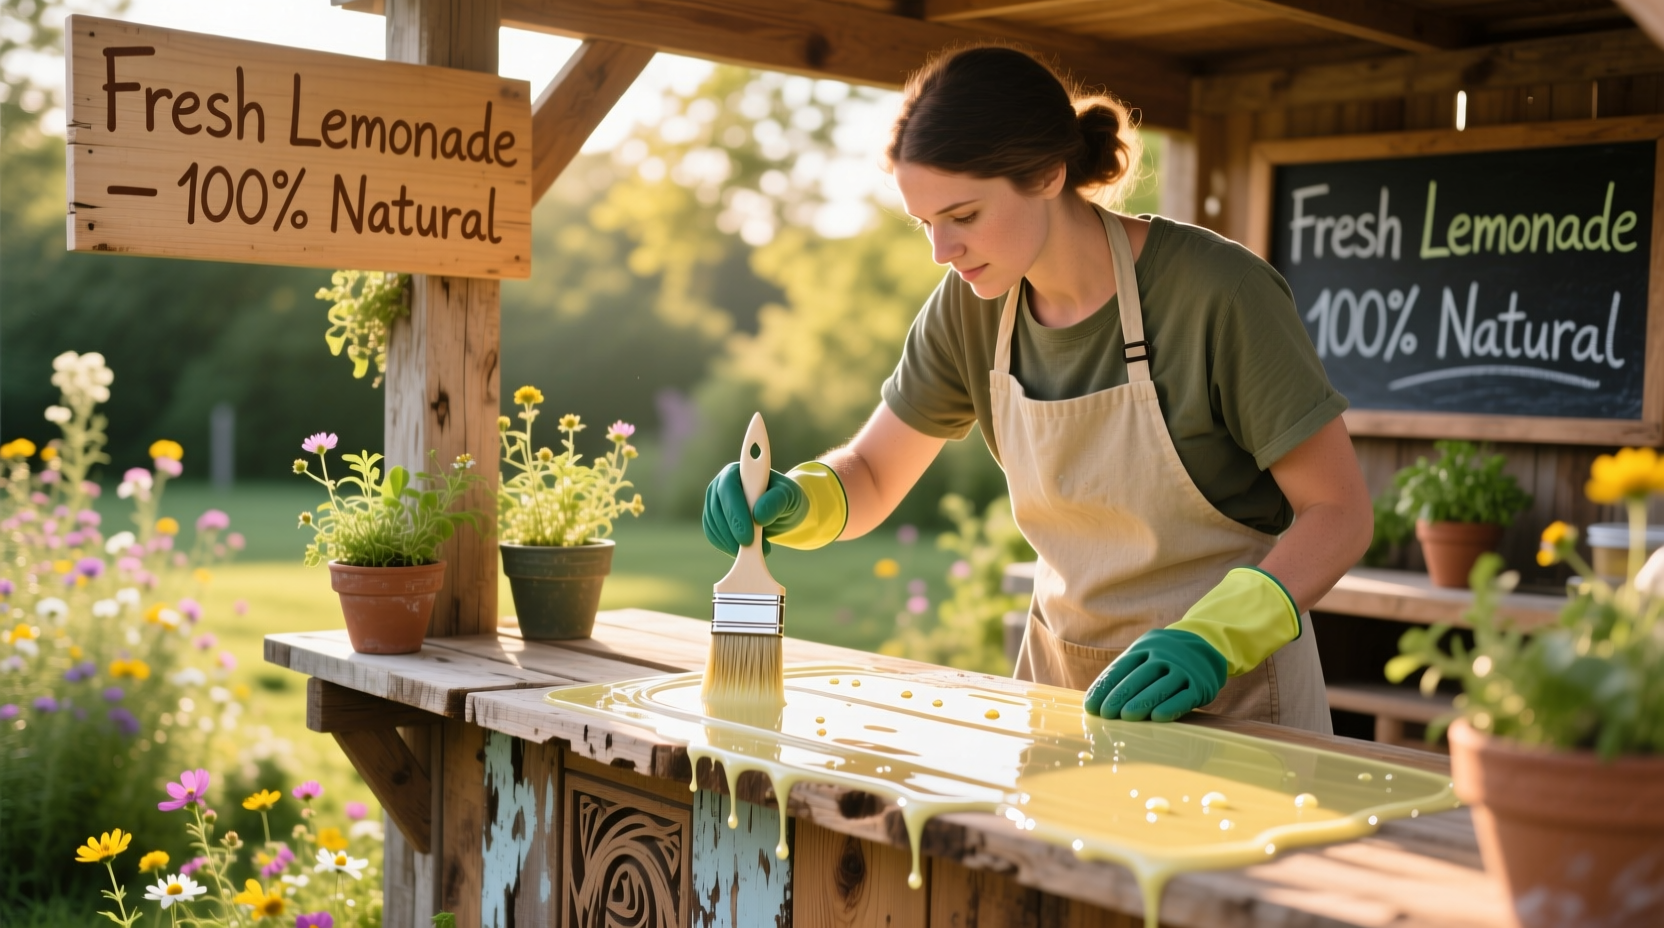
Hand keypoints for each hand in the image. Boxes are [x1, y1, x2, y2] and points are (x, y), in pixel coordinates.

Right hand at [701, 463, 806, 555]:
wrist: (781, 510)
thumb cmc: (785, 497)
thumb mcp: (788, 495)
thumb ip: (776, 501)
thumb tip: (759, 516)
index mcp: (736, 472)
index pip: (728, 489)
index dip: (735, 513)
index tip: (747, 536)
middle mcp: (720, 485)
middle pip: (717, 509)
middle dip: (733, 532)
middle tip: (750, 548)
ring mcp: (714, 503)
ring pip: (714, 524)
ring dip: (731, 542)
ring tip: (756, 551)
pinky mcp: (714, 520)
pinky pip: (714, 536)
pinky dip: (727, 547)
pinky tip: (745, 552)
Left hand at [1082, 629, 1227, 721]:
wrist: (1205, 646)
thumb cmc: (1163, 659)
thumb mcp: (1145, 654)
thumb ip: (1124, 673)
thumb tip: (1096, 701)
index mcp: (1144, 648)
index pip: (1120, 669)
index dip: (1104, 688)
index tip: (1091, 706)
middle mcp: (1163, 656)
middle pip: (1138, 678)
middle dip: (1120, 696)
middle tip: (1106, 714)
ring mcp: (1183, 669)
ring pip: (1160, 687)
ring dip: (1142, 702)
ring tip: (1126, 717)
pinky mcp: (1200, 684)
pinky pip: (1184, 696)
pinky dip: (1172, 706)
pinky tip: (1158, 717)